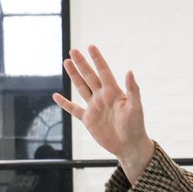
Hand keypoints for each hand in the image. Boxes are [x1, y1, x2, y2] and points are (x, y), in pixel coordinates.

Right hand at [53, 46, 154, 180]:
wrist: (129, 145)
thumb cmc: (136, 126)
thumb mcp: (135, 107)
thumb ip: (133, 90)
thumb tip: (130, 71)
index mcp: (114, 92)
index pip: (103, 71)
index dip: (97, 59)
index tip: (90, 46)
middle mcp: (102, 97)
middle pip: (89, 76)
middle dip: (81, 63)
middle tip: (73, 50)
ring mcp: (94, 107)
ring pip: (81, 87)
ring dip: (74, 75)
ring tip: (66, 62)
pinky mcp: (88, 120)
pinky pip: (74, 109)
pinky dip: (65, 103)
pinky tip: (56, 96)